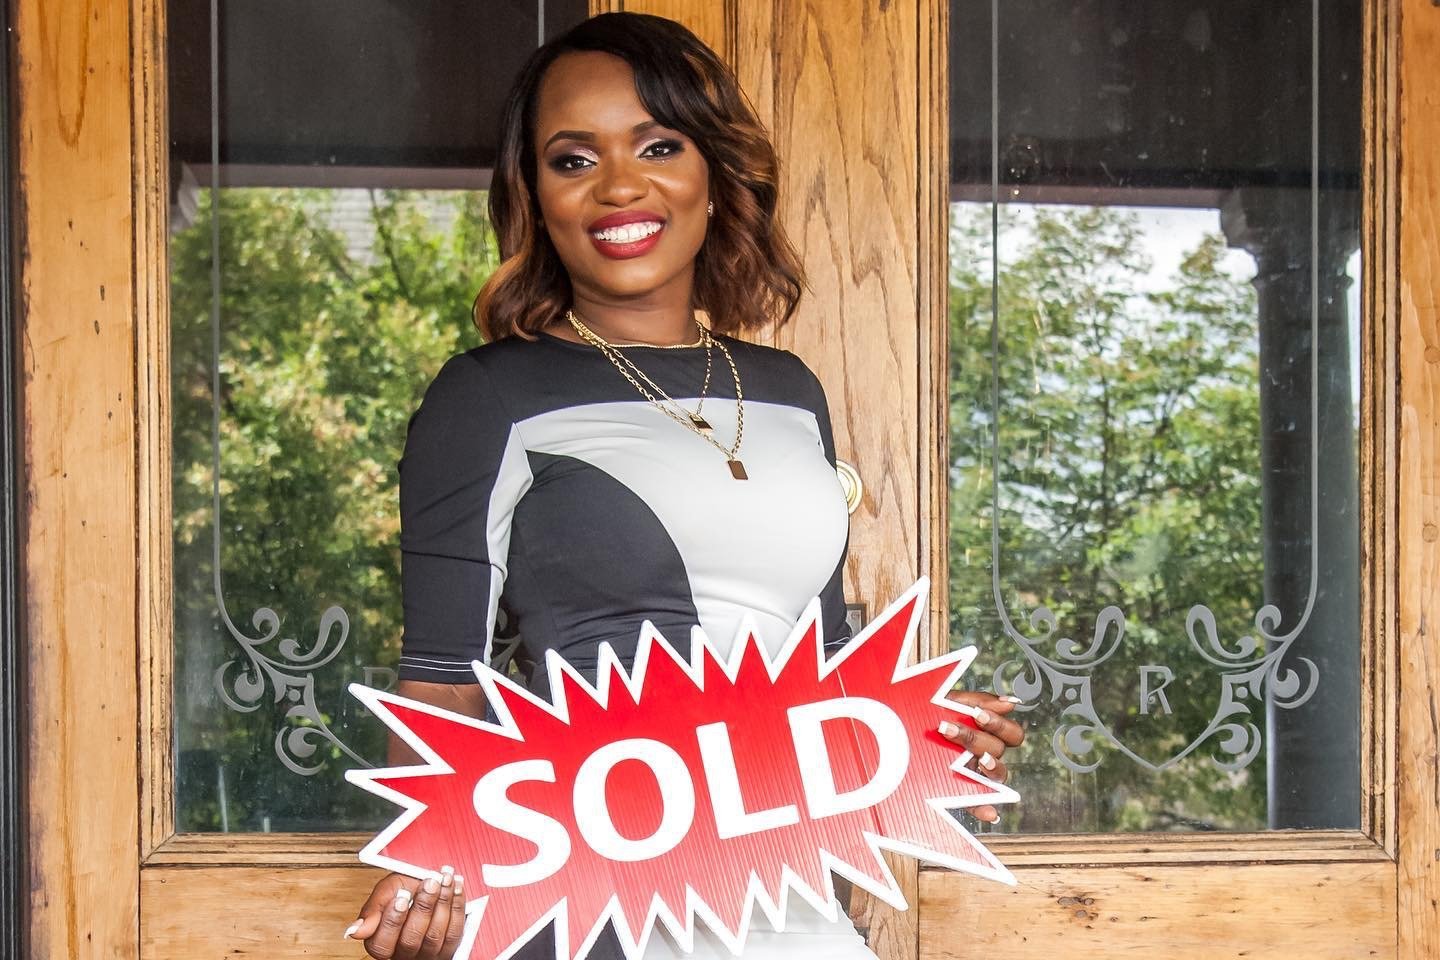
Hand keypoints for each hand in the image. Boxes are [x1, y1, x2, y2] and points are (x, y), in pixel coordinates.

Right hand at [346, 867, 466, 958]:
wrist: (429, 884)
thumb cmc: (404, 890)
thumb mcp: (386, 892)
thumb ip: (373, 908)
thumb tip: (355, 931)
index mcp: (382, 944)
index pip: (382, 945)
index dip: (392, 921)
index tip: (401, 897)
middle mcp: (403, 954)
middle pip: (411, 940)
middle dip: (423, 907)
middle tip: (430, 882)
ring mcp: (426, 954)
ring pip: (434, 936)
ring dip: (442, 903)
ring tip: (444, 879)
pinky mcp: (447, 949)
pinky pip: (454, 933)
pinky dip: (456, 907)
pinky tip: (454, 888)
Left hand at [938, 690, 1025, 824]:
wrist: (898, 729)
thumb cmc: (932, 713)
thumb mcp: (952, 701)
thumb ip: (979, 701)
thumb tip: (1011, 703)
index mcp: (988, 733)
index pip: (1012, 733)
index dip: (999, 724)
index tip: (977, 714)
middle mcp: (986, 754)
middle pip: (999, 750)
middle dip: (975, 738)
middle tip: (948, 728)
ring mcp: (975, 773)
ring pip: (997, 775)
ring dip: (989, 767)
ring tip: (975, 759)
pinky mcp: (961, 791)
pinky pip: (978, 803)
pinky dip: (986, 809)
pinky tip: (990, 813)